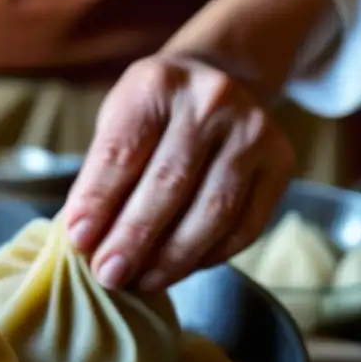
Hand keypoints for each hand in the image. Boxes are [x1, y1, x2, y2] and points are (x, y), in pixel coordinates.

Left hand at [62, 54, 294, 291]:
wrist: (218, 80)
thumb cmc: (154, 113)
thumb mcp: (117, 122)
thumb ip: (101, 175)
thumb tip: (85, 239)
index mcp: (156, 85)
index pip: (122, 152)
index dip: (99, 201)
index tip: (79, 241)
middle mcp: (212, 101)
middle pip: (169, 184)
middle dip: (134, 238)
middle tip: (107, 275)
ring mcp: (253, 130)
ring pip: (213, 210)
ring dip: (173, 257)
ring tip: (141, 281)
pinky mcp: (281, 161)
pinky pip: (246, 225)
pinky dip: (210, 256)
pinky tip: (180, 269)